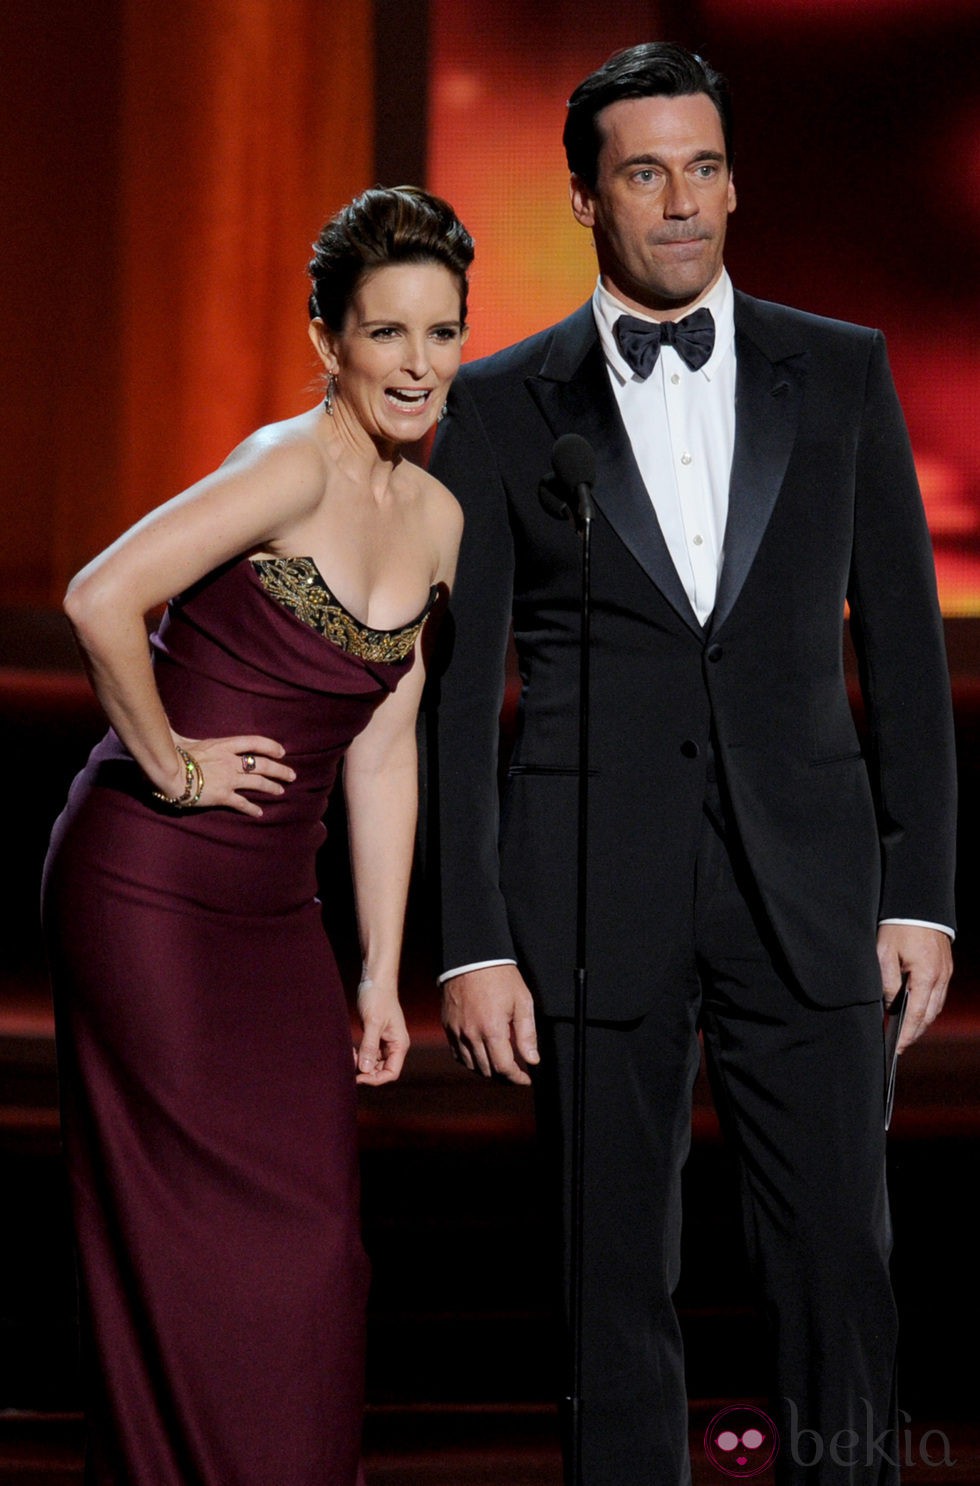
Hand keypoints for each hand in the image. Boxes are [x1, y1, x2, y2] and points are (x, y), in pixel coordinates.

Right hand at [167, 733, 295, 816]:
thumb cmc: (173, 754)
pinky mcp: (223, 795)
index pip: (254, 742)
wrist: (169, 772)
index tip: (282, 752)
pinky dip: (252, 809)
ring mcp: (229, 779)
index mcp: (224, 745)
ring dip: (272, 787)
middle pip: (263, 764)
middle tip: (291, 775)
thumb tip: (177, 735)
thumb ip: (189, 740)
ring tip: (281, 791)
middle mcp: (231, 761)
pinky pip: (242, 803)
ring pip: (258, 783)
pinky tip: (259, 813)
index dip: (271, 746)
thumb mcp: (186, 741)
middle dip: (280, 770)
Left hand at [355, 979, 409, 1085]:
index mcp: (399, 1044)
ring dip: (362, 1064)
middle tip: (350, 1063)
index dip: (375, 1079)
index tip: (358, 1076)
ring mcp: (385, 1042)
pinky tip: (351, 1050)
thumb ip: (370, 1046)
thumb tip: (365, 1070)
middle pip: (382, 1071)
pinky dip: (360, 1055)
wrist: (375, 980)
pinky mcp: (376, 1037)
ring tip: (349, 1055)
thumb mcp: (373, 1022)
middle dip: (366, 1071)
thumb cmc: (377, 997)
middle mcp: (394, 1045)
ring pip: (374, 1064)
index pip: (391, 1072)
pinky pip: (369, 1054)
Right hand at [441, 964, 538, 1084]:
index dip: (517, 1078)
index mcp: (492, 1029)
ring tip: (500, 1066)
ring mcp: (457, 1031)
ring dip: (487, 1070)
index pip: (503, 1068)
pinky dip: (470, 1061)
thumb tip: (532, 1060)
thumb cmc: (500, 977)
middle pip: (487, 1070)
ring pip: (472, 1065)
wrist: (472, 957)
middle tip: (516, 1073)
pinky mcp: (448, 1026)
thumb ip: (527, 1034)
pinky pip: (458, 1054)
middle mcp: (472, 1034)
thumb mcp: (522, 1001)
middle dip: (504, 1076)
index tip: (525, 1079)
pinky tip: (481, 1056)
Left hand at [877, 923, 952, 1052]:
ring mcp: (946, 973)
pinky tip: (917, 1011)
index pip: (916, 1014)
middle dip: (915, 1032)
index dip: (907, 1034)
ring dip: (923, 1021)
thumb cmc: (898, 927)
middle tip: (900, 1045)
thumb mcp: (884, 953)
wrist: (918, 904)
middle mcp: (940, 977)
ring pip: (936, 1006)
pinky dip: (929, 1007)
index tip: (897, 1048)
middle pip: (930, 1014)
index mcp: (925, 976)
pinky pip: (939, 995)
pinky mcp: (945, 967)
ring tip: (907, 1032)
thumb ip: (887, 982)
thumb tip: (890, 1005)